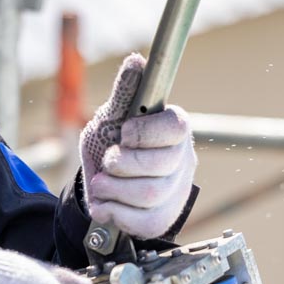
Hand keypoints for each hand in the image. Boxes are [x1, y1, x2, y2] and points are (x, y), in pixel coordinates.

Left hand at [79, 54, 196, 240]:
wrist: (103, 178)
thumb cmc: (112, 140)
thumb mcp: (112, 115)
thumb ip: (125, 93)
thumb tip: (136, 61)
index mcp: (174, 128)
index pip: (175, 129)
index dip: (146, 133)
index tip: (123, 134)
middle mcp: (183, 159)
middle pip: (160, 167)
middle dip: (122, 165)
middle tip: (106, 163)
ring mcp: (177, 190)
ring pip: (150, 196)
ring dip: (114, 190)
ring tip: (100, 183)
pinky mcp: (164, 217)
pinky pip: (145, 222)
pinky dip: (116, 213)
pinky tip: (106, 204)